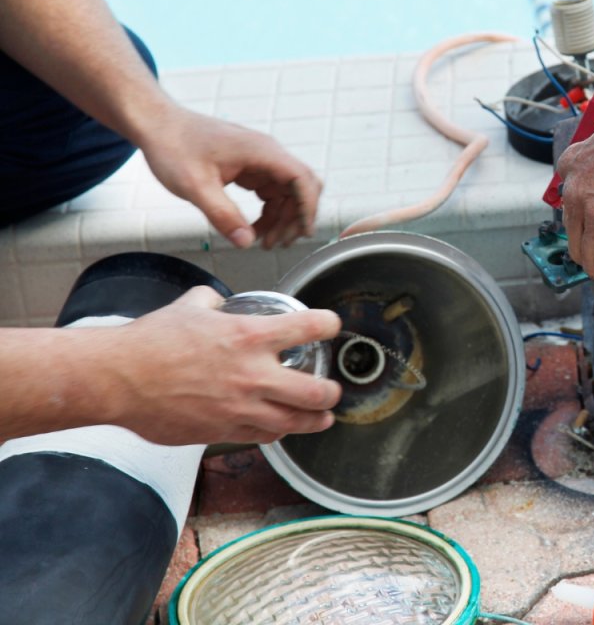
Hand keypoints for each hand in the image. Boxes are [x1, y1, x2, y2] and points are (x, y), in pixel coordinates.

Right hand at [96, 286, 342, 444]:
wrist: (117, 378)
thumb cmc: (150, 342)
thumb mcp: (189, 307)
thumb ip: (212, 301)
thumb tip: (217, 300)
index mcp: (249, 336)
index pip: (310, 328)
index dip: (328, 325)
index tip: (332, 327)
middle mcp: (253, 374)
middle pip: (317, 391)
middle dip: (331, 392)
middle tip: (333, 390)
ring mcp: (240, 407)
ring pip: (295, 422)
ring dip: (314, 420)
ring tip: (323, 418)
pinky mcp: (222, 431)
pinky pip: (261, 437)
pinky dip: (275, 432)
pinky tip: (278, 428)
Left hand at [138, 104, 321, 248]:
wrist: (156, 125)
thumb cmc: (173, 146)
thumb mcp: (195, 187)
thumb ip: (223, 216)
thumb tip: (246, 242)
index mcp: (261, 152)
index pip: (301, 179)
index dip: (308, 207)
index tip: (303, 232)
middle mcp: (266, 153)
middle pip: (299, 188)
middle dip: (294, 218)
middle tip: (277, 244)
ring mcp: (259, 159)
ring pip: (287, 193)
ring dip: (281, 218)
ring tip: (263, 241)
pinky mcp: (249, 166)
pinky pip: (270, 192)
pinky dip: (268, 212)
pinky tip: (254, 227)